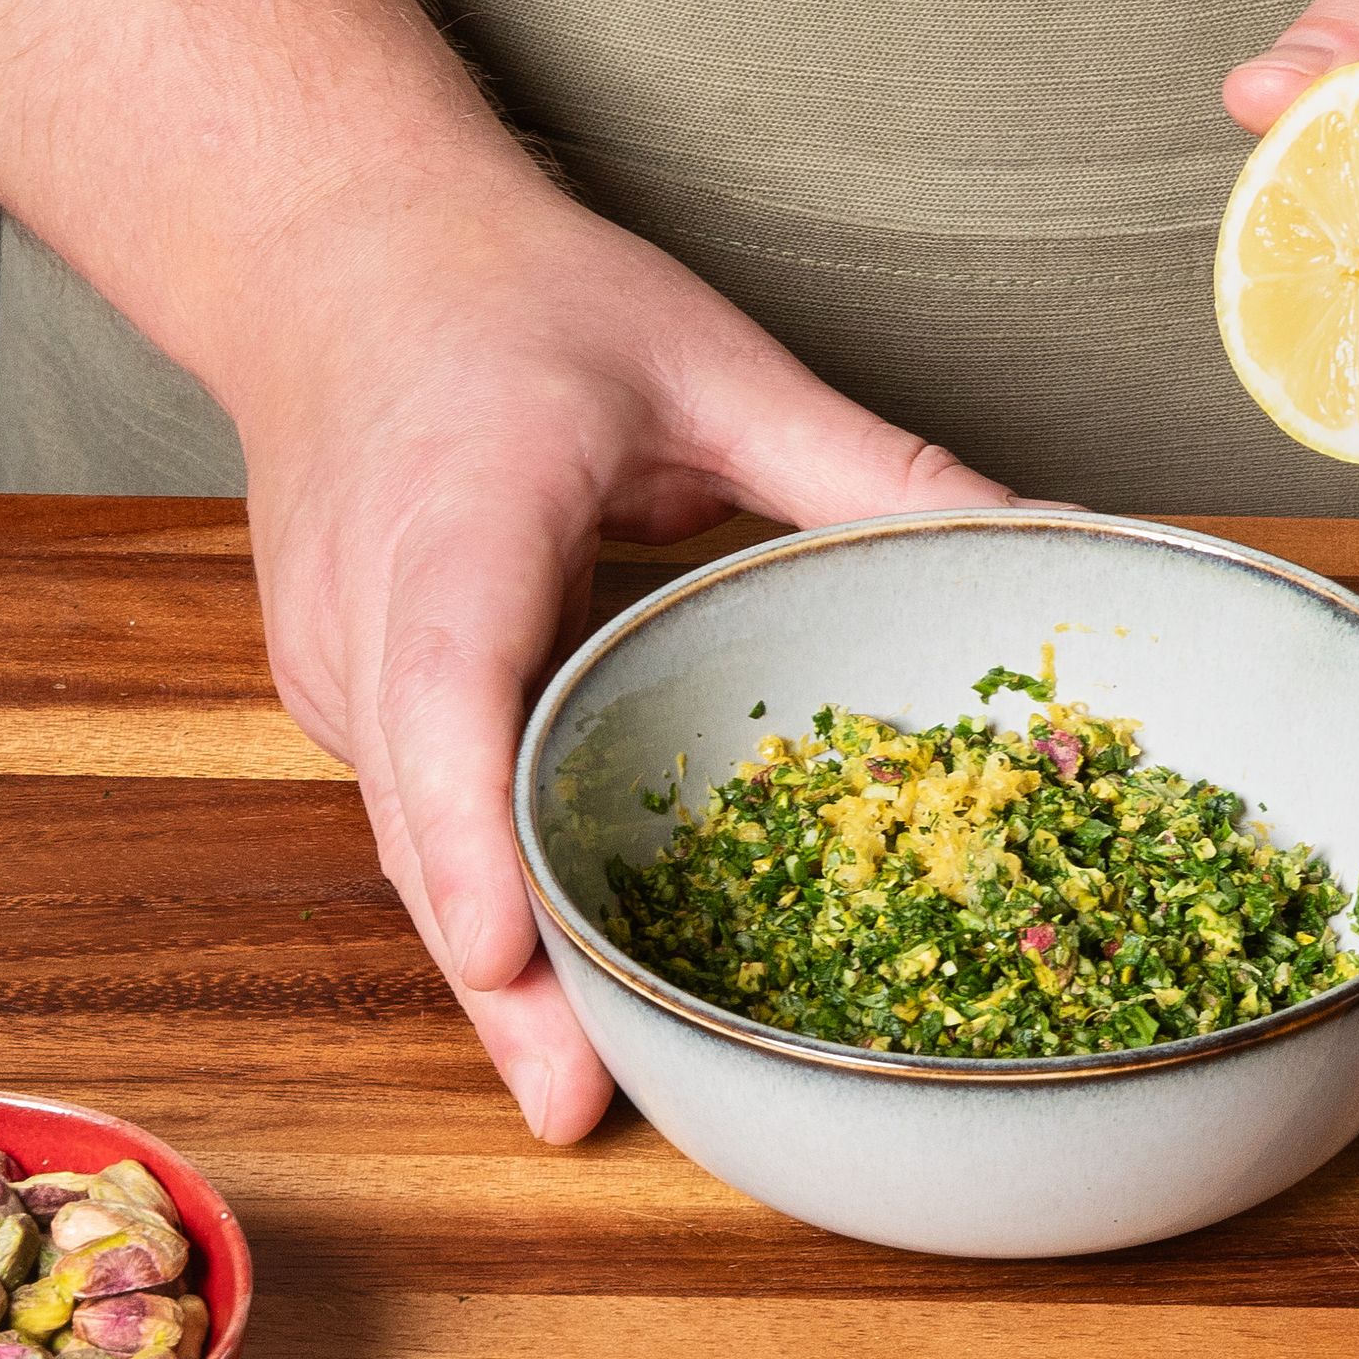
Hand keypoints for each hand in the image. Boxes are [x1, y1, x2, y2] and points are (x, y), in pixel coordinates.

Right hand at [0, 0, 1006, 1145]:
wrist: (323, 250)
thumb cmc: (509, 293)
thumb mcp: (704, 355)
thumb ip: (863, 464)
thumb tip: (1035, 544)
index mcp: (455, 510)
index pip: (442, 688)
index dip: (469, 834)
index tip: (501, 952)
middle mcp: (370, 611)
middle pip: (422, 821)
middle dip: (496, 974)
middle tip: (582, 1108)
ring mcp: (336, 669)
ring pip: (415, 840)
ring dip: (494, 961)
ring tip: (588, 1090)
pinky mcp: (346, 701)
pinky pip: (419, 814)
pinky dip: (486, 891)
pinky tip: (568, 981)